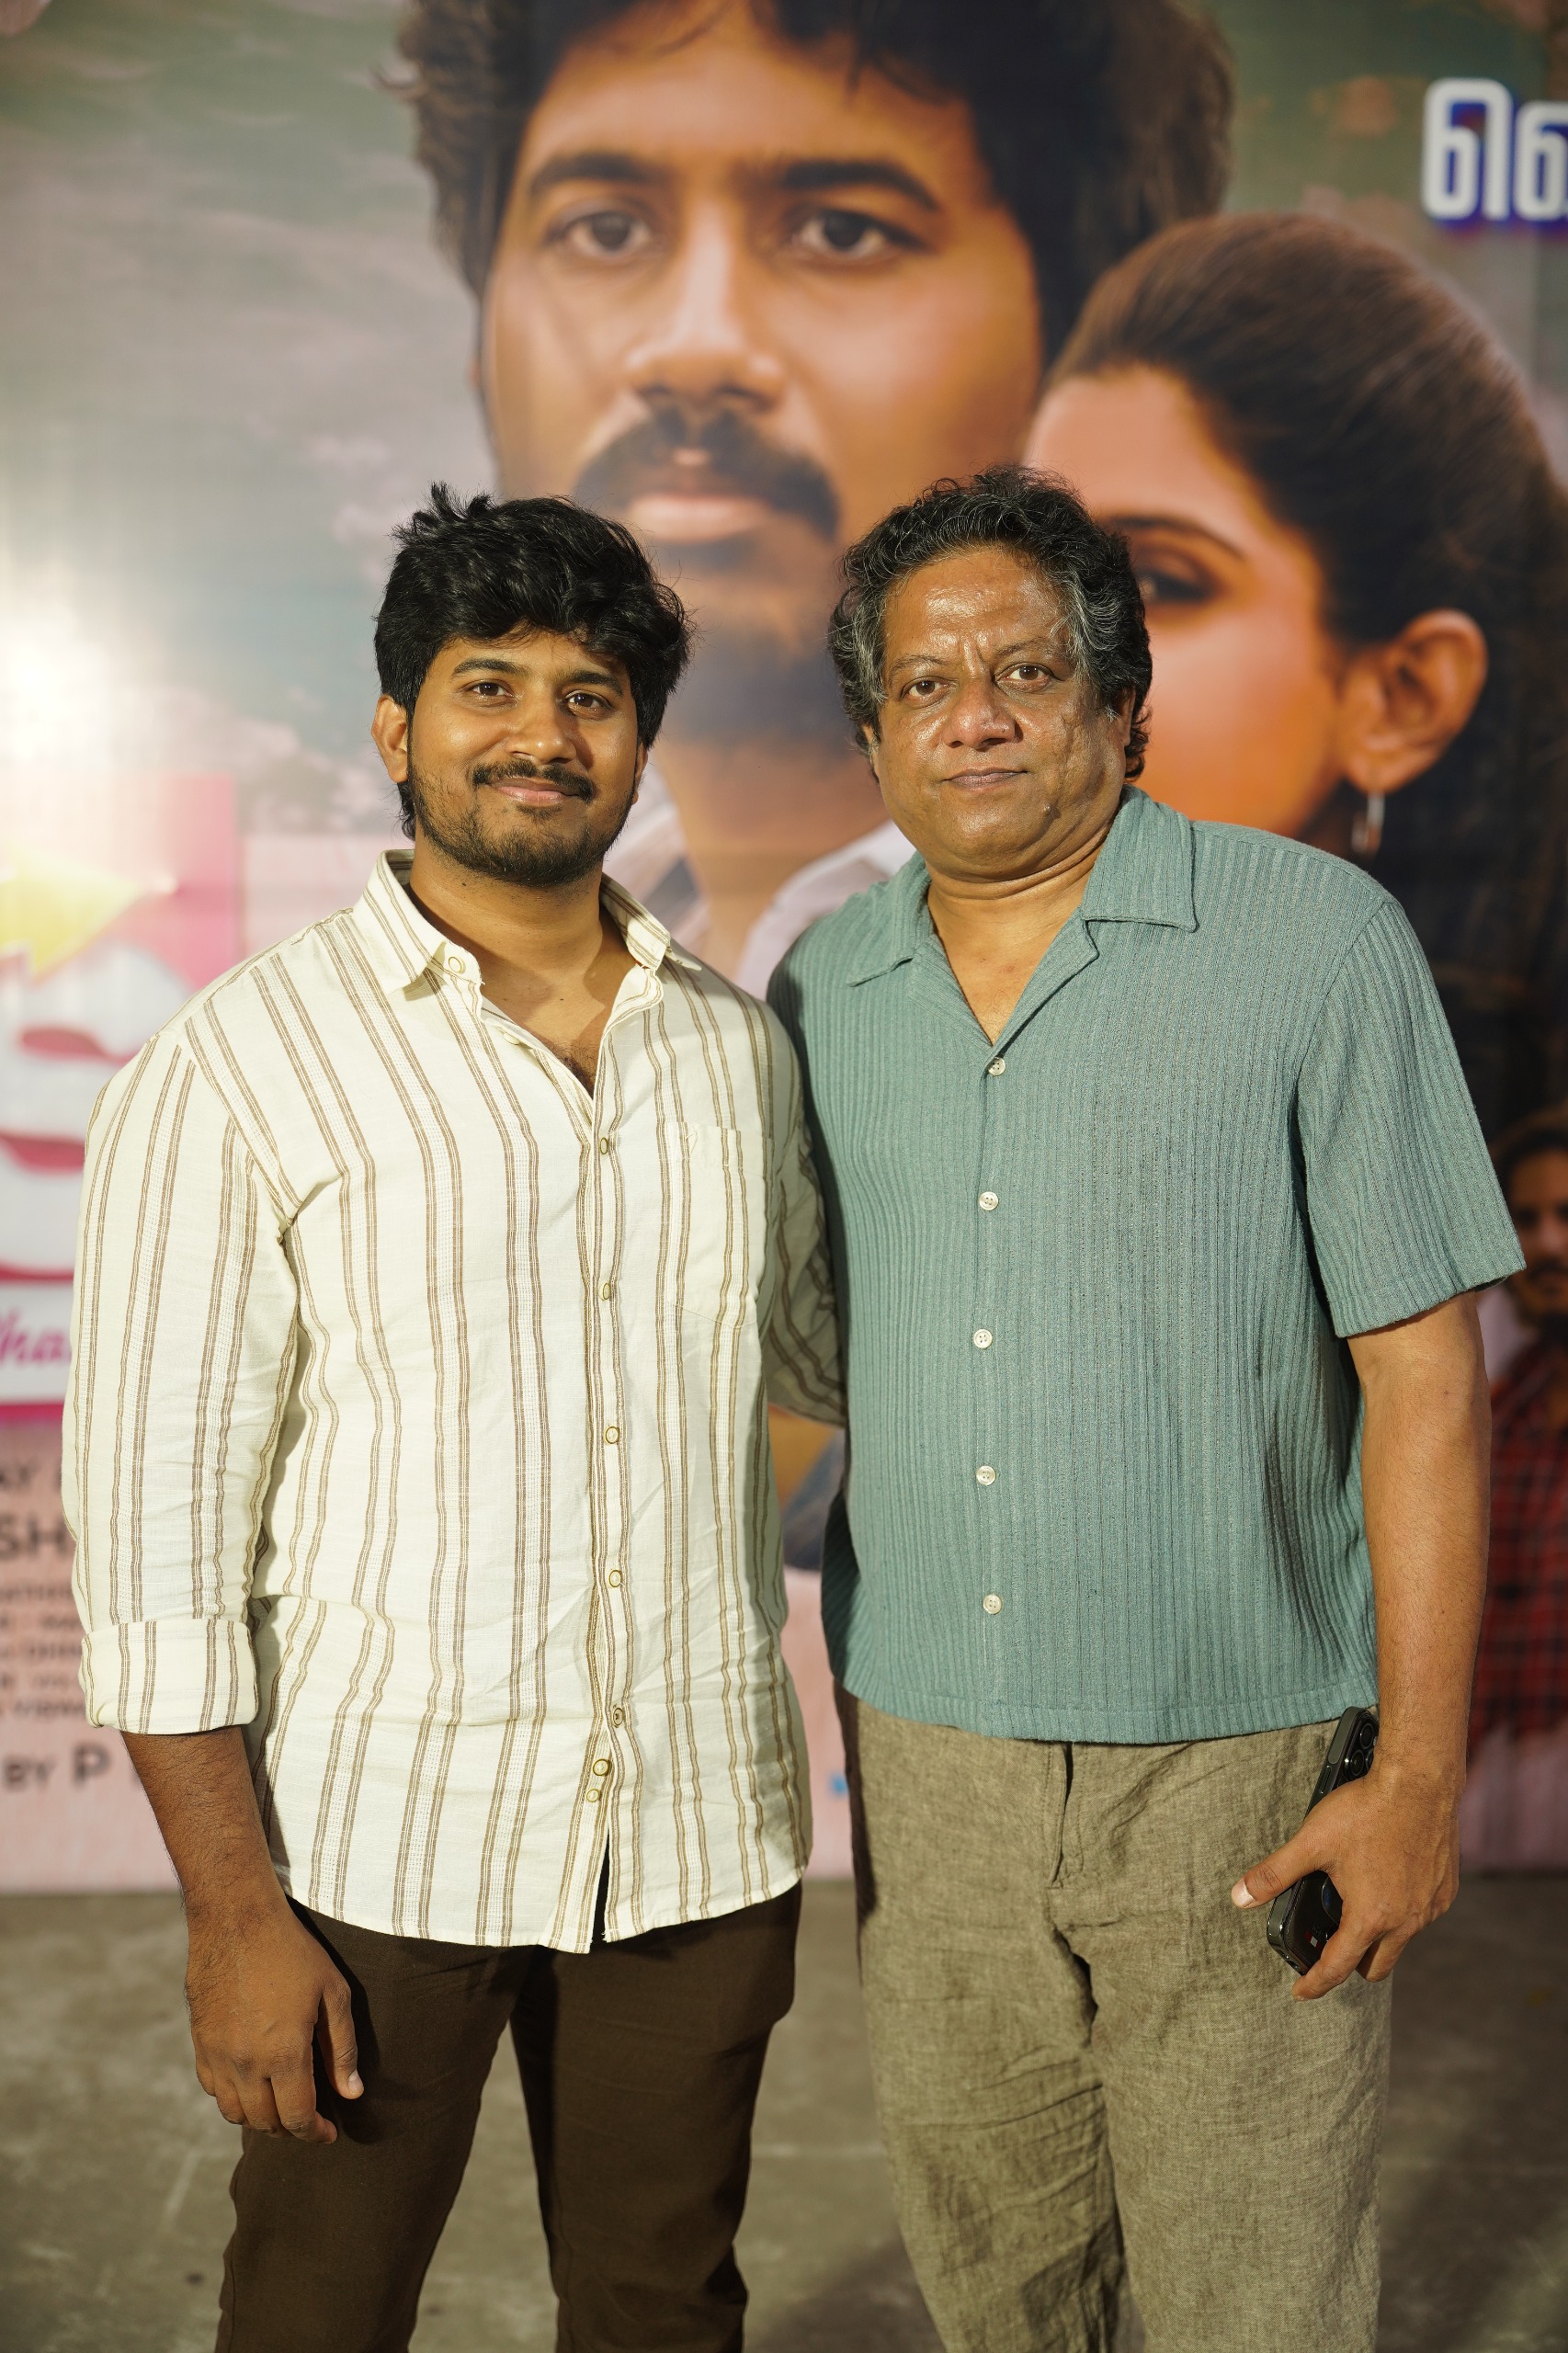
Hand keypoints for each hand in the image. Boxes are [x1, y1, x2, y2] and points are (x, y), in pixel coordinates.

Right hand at [185, 1891, 362, 2139]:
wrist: (236, 1920)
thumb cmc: (292, 1952)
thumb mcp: (332, 1993)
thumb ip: (342, 2048)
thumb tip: (351, 2093)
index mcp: (284, 2054)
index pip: (298, 2118)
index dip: (315, 2133)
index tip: (329, 2133)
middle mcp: (246, 2064)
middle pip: (266, 2122)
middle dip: (291, 2128)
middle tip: (309, 2117)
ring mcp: (217, 2055)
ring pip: (235, 2112)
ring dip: (260, 2117)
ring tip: (281, 2104)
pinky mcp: (199, 2043)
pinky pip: (212, 2088)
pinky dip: (233, 2097)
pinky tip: (252, 2082)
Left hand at [1230, 1756, 1460, 1999]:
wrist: (1419, 1782)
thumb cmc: (1366, 1811)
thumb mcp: (1311, 1842)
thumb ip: (1274, 1874)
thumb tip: (1240, 1897)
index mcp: (1370, 1917)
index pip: (1337, 1968)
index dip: (1314, 1984)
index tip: (1300, 1992)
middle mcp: (1406, 1922)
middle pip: (1375, 1967)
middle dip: (1350, 1964)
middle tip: (1329, 1943)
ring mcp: (1429, 1908)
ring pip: (1400, 1941)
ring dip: (1377, 1934)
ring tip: (1355, 1903)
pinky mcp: (1445, 1891)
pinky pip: (1420, 1916)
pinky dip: (1401, 1911)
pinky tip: (1385, 1882)